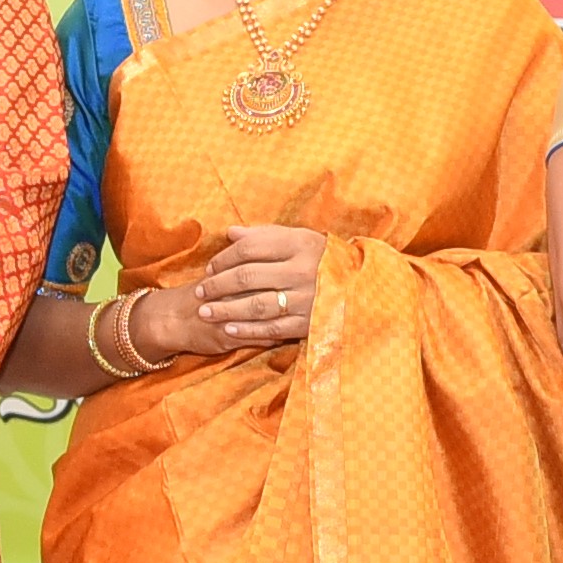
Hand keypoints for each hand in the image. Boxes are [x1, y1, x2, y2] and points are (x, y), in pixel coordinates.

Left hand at [173, 224, 326, 355]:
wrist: (363, 288)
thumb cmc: (323, 259)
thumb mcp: (300, 239)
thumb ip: (265, 235)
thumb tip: (230, 232)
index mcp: (299, 244)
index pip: (250, 248)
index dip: (224, 258)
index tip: (210, 267)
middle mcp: (301, 271)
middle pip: (247, 276)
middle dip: (218, 285)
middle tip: (199, 291)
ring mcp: (306, 299)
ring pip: (256, 305)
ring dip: (226, 310)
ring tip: (205, 312)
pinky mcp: (308, 323)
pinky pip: (272, 328)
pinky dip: (248, 330)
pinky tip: (229, 329)